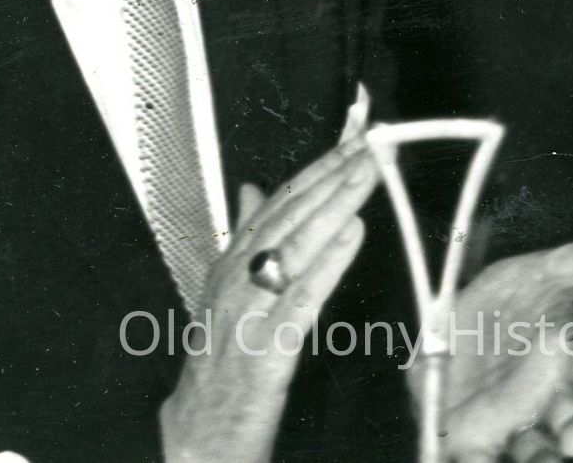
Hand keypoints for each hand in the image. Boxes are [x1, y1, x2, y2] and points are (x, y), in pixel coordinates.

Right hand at [160, 133, 376, 462]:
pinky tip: (353, 236)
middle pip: (290, 216)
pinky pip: (299, 300)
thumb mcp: (225, 294)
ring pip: (294, 247)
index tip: (356, 138)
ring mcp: (247, 314)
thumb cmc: (218, 363)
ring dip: (335, 204)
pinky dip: (327, 263)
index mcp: (230, 263)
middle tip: (374, 143)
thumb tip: (252, 188)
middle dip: (334, 175)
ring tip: (368, 173)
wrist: (198, 434)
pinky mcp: (264, 352)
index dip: (320, 166)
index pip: (280, 201)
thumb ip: (243, 239)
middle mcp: (235, 280)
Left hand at [430, 230, 572, 462]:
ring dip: (543, 460)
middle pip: (571, 420)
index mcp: (568, 354)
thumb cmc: (512, 299)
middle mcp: (545, 394)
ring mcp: (510, 419)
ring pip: (535, 450)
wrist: (450, 327)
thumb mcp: (557, 267)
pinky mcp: (473, 437)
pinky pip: (482, 460)